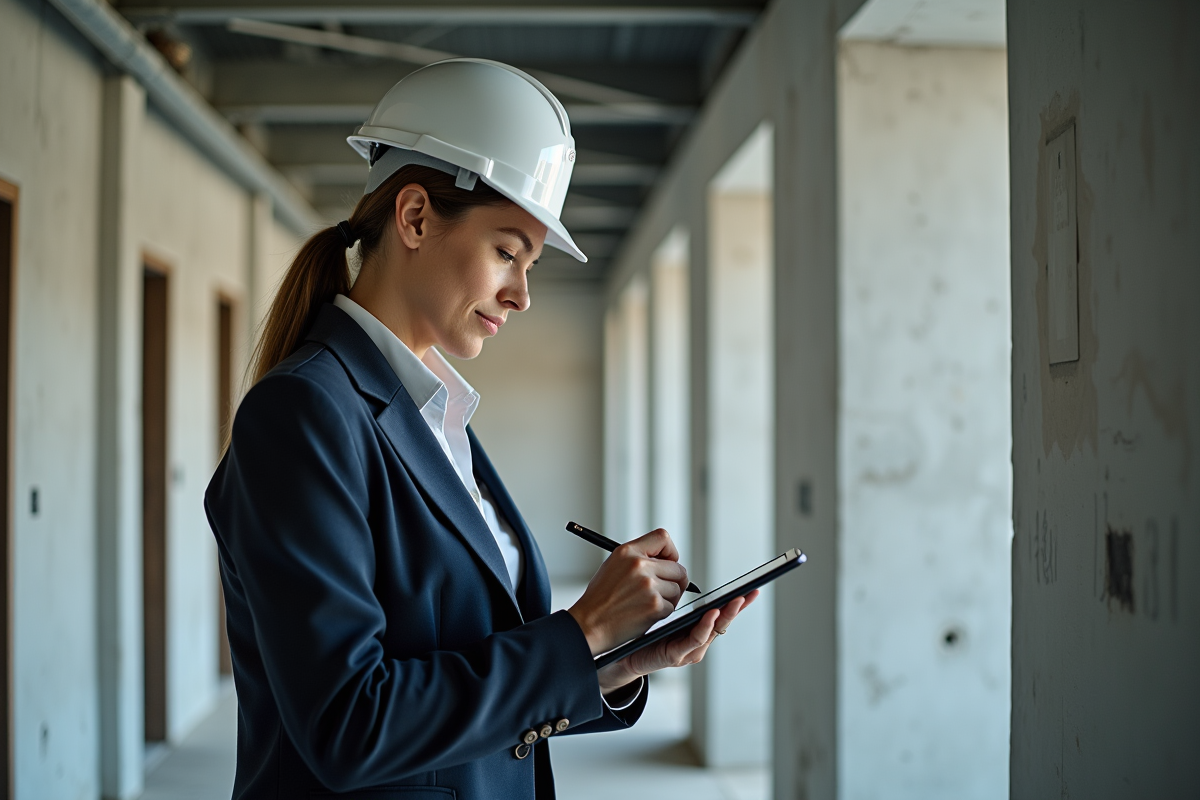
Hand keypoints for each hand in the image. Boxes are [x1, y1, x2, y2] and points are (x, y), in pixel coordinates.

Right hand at [568, 529, 689, 655]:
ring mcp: (648, 586)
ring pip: (676, 589)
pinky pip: (671, 607)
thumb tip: (665, 561)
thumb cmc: (599, 599)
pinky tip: (644, 614)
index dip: (671, 552)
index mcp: (628, 552)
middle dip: (674, 581)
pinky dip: (662, 613)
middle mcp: (639, 565)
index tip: (669, 563)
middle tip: (664, 590)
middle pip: (677, 568)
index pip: (662, 538)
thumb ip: (638, 558)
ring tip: (647, 604)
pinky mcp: (654, 605)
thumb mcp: (613, 565)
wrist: (589, 624)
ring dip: (668, 599)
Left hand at [596, 590, 759, 693]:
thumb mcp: (657, 603)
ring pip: (712, 631)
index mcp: (692, 623)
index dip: (736, 600)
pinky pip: (693, 640)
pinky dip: (705, 628)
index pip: (719, 609)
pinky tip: (710, 615)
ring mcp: (686, 648)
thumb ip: (668, 589)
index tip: (751, 587)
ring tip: (734, 602)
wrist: (616, 651)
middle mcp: (694, 637)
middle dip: (737, 607)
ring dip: (725, 616)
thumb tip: (676, 565)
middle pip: (722, 621)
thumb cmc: (636, 625)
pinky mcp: (674, 655)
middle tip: (749, 593)